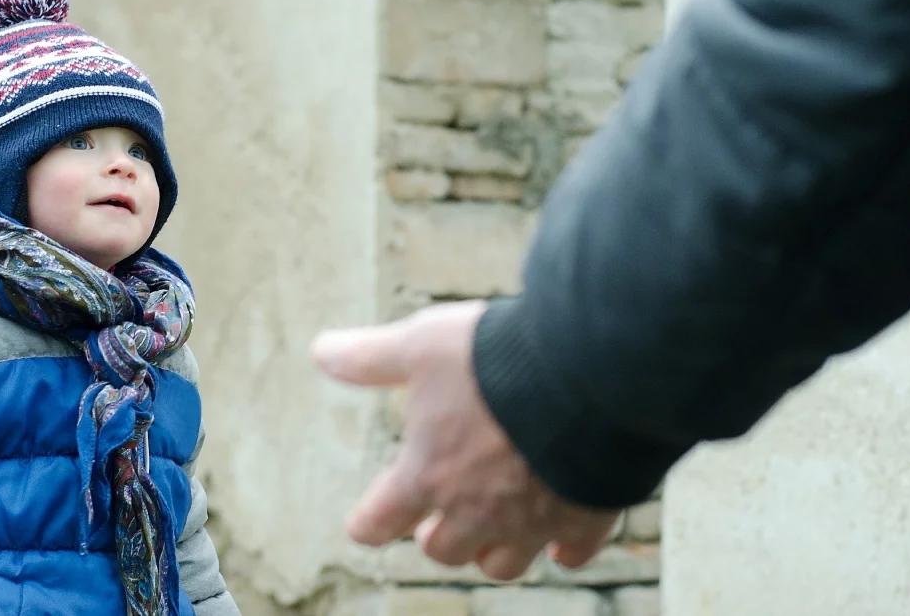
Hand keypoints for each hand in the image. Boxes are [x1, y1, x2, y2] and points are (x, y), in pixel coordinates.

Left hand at [311, 300, 619, 578]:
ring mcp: (533, 520)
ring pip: (502, 564)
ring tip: (490, 532)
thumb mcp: (420, 345)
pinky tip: (560, 538)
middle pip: (444, 551)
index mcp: (427, 476)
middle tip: (434, 522)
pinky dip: (563, 548)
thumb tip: (321, 352)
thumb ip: (371, 358)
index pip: (378, 522)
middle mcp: (476, 511)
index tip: (365, 524)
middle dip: (435, 537)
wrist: (588, 372)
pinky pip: (571, 552)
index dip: (368, 523)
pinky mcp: (586, 516)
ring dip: (491, 552)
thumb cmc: (495, 359)